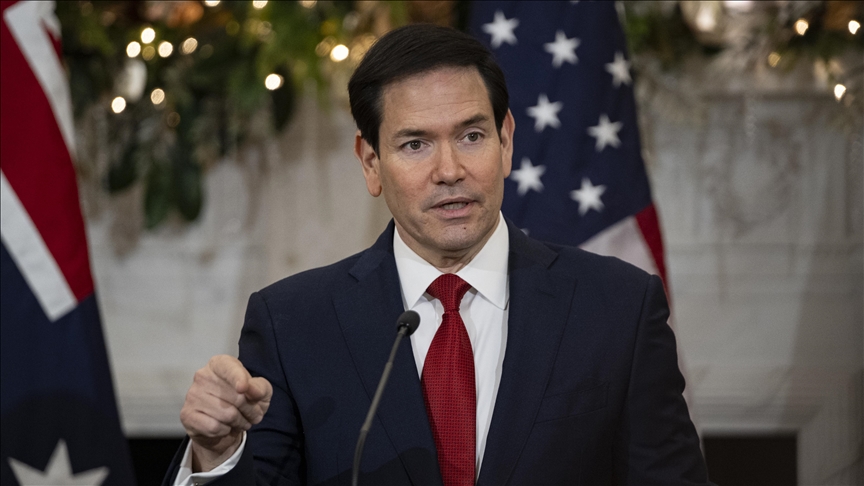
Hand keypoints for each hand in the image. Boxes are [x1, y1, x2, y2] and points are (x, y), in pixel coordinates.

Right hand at [180, 355, 272, 471]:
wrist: (226, 425)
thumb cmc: (244, 401)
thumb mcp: (260, 392)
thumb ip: (259, 388)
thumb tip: (250, 389)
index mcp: (220, 364)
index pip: (229, 368)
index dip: (238, 378)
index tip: (243, 389)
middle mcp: (202, 376)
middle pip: (236, 397)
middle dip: (250, 410)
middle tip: (254, 415)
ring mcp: (192, 395)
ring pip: (226, 414)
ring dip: (240, 422)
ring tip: (241, 422)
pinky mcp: (187, 415)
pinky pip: (214, 427)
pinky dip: (225, 430)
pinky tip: (225, 427)